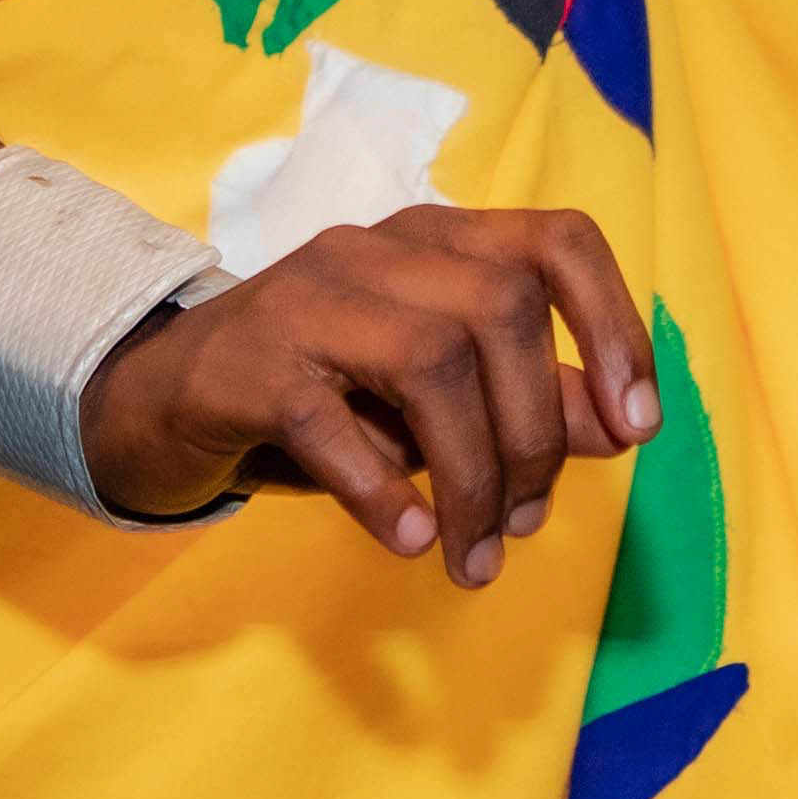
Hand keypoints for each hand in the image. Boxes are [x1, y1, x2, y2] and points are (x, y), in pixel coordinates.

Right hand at [75, 202, 661, 576]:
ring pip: (430, 362)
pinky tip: (410, 538)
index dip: (613, 326)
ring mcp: (307, 298)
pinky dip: (385, 490)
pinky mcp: (248, 365)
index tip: (637, 427)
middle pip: (503, 311)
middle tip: (522, 524)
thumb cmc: (320, 395)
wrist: (160, 402)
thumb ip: (527, 399)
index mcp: (437, 243)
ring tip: (472, 556)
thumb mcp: (433, 397)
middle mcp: (378, 250)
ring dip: (472, 476)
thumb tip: (622, 424)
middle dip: (535, 434)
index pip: (558, 242)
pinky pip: (332, 422)